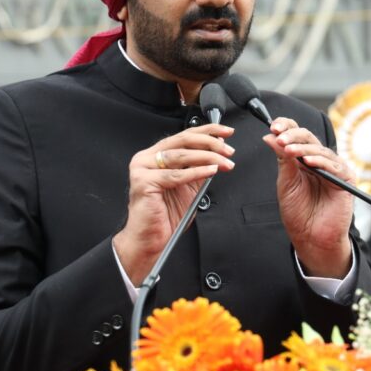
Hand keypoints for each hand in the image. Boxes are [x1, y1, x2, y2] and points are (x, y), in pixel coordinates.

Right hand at [113, 124, 234, 285]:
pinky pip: (175, 175)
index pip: (183, 136)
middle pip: (182, 140)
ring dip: (207, 157)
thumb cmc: (165, 215)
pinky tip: (210, 171)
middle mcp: (147, 158)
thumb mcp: (189, 186)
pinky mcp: (143, 182)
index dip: (207, 131)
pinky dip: (196, 172)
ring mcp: (142, 168)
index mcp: (155, 155)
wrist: (150, 239)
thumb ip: (199, 168)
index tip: (226, 132)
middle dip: (210, 143)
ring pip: (180, 156)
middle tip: (228, 149)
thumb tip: (217, 152)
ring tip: (224, 162)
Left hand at [263, 118, 353, 278]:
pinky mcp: (345, 179)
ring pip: (319, 149)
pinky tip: (308, 162)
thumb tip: (269, 136)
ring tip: (288, 150)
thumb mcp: (286, 182)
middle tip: (279, 137)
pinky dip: (320, 161)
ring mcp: (333, 169)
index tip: (273, 126)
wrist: (310, 237)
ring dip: (302, 147)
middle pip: (308, 137)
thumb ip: (282, 159)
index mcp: (303, 159)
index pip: (297, 135)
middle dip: (292, 135)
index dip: (286, 127)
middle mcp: (319, 161)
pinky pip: (334, 165)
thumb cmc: (298, 213)